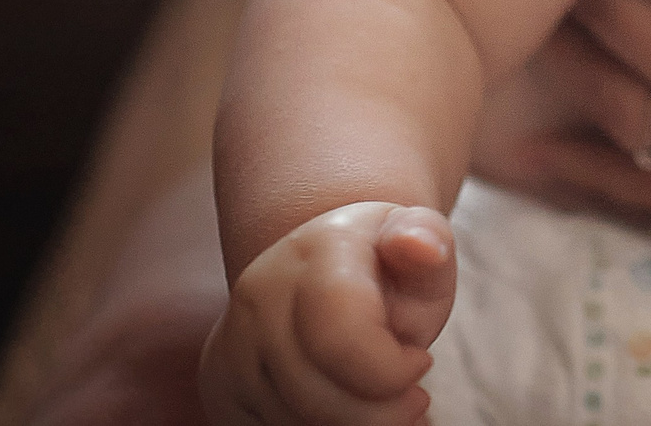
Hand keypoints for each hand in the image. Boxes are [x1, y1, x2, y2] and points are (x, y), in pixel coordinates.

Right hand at [199, 203, 452, 425]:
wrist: (323, 274)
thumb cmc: (386, 268)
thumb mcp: (421, 245)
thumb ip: (428, 242)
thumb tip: (417, 244)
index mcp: (316, 253)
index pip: (340, 339)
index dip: (390, 370)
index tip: (421, 362)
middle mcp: (261, 295)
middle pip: (315, 396)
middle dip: (381, 414)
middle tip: (414, 400)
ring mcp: (232, 343)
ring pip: (293, 422)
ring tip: (389, 407)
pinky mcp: (221, 385)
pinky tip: (355, 415)